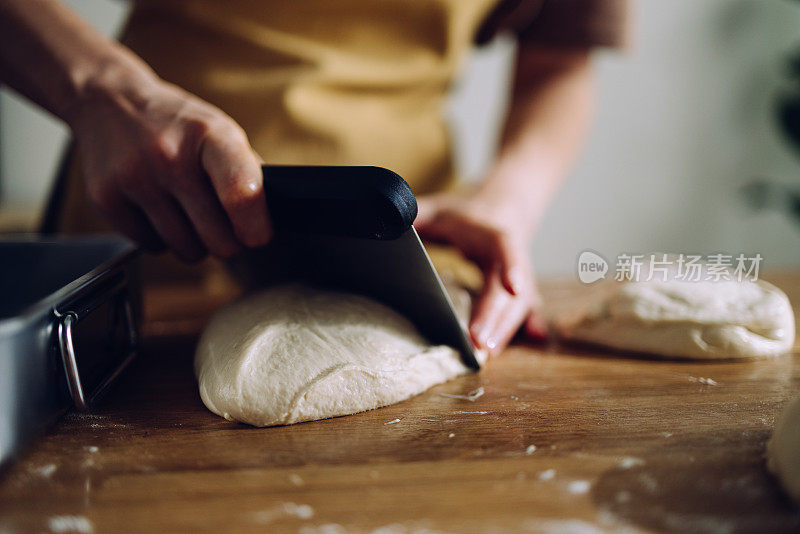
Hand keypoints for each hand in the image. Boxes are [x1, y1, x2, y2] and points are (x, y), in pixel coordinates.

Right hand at [69, 68, 270, 260]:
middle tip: (221, 225)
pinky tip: (157, 210)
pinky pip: (151, 246)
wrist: (106, 101)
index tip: (258, 236)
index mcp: (210, 135)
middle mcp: (170, 156)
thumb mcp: (218, 131)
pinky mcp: (105, 198)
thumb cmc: (175, 123)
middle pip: (216, 238)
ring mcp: (134, 177)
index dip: (255, 225)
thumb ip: (246, 172)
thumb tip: (268, 219)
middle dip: (225, 240)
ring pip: (185, 248)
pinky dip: (159, 238)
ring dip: (193, 242)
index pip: (241, 192)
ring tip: (186, 213)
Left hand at [415, 192, 546, 355]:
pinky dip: (516, 331)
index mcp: (492, 234)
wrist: (500, 212)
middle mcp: (510, 257)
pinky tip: (509, 348)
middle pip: (508, 289)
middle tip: (479, 343)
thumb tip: (388, 220)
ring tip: (484, 354)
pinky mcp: (518, 293)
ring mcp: (518, 277)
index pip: (506, 247)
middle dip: (495, 316)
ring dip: (503, 331)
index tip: (512, 288)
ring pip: (517, 306)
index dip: (511, 266)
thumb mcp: (438, 208)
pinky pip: (521, 314)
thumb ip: (415, 214)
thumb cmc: (464, 215)